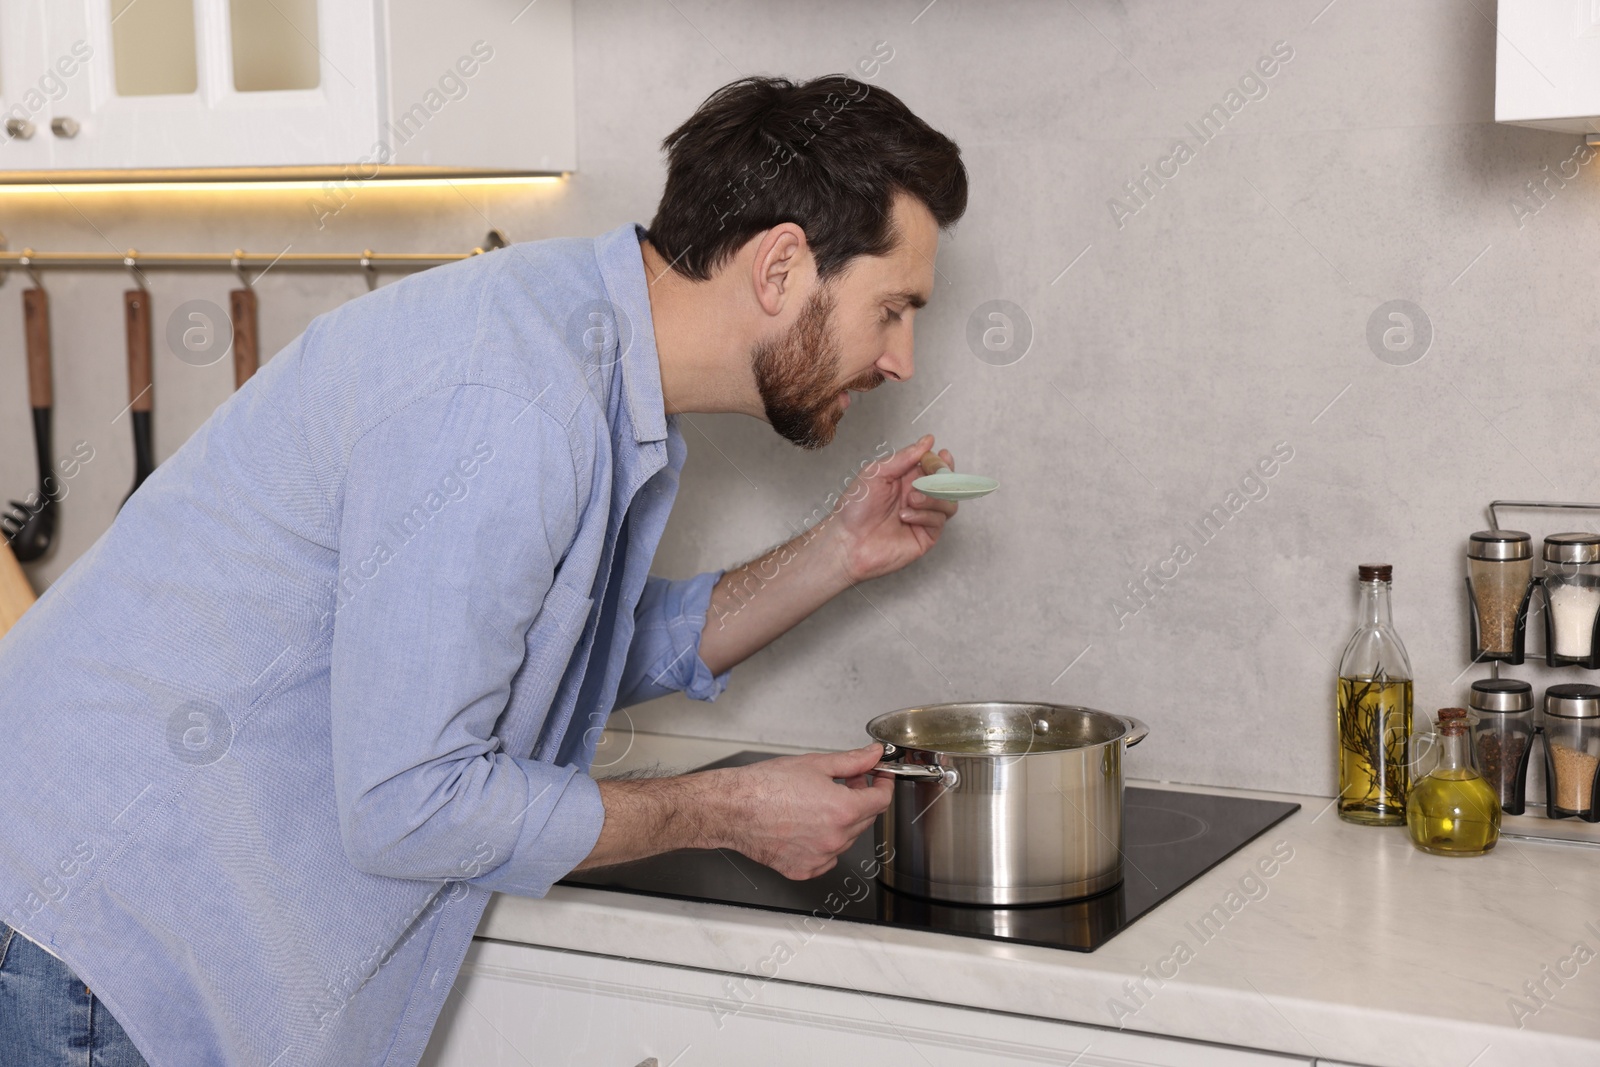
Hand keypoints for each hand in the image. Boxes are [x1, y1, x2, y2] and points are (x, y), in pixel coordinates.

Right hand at [719, 744, 892, 879]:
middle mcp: (835, 838)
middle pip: (865, 819)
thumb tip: (873, 755)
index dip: (883, 784)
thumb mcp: (814, 764)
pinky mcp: (804, 869)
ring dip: (842, 821)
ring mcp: (820, 857)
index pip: (881, 800)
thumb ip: (852, 761)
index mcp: (842, 810)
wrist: (733, 809)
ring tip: (819, 803)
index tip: (879, 777)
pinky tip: (808, 825)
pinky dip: (824, 843)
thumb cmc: (765, 786)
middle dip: (860, 799)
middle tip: (846, 783)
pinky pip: (826, 857)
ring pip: (846, 838)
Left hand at [828, 435, 958, 583]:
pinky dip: (925, 515)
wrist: (847, 540)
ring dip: (933, 497)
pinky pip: (939, 520)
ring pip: (949, 501)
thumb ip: (903, 457)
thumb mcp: (877, 473)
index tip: (940, 454)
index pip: (935, 466)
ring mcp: (924, 517)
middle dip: (942, 477)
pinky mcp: (926, 536)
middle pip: (948, 483)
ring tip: (911, 499)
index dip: (941, 460)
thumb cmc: (855, 508)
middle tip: (924, 480)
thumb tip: (927, 440)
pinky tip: (904, 516)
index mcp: (907, 479)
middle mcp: (918, 496)